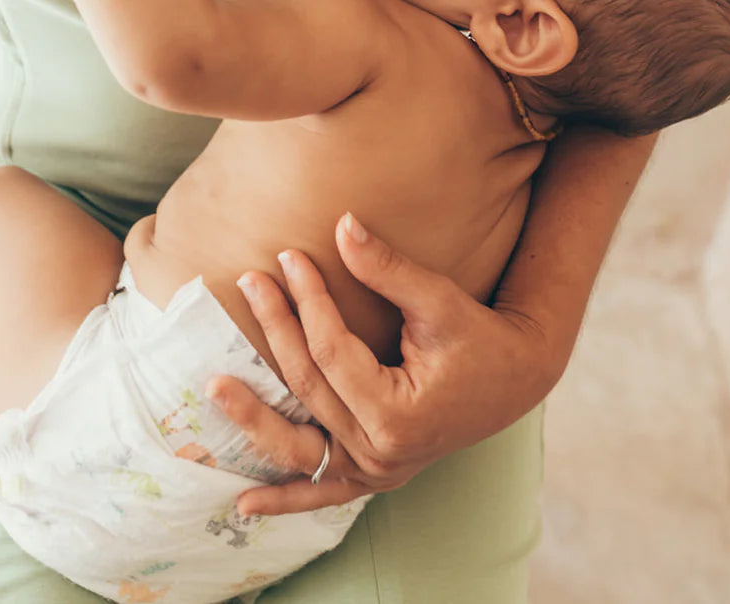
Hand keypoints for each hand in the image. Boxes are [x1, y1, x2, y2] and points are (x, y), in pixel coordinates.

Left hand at [208, 214, 557, 516]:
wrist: (514, 379)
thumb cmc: (478, 336)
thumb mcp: (437, 299)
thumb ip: (386, 268)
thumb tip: (342, 224)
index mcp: (397, 414)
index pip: (331, 351)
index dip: (307, 300)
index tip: (289, 256)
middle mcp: (381, 453)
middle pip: (309, 387)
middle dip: (275, 329)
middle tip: (249, 282)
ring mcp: (375, 472)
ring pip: (300, 446)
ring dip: (254, 420)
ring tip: (214, 389)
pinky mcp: (372, 476)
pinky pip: (321, 491)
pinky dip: (283, 498)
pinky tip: (242, 505)